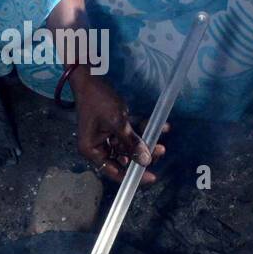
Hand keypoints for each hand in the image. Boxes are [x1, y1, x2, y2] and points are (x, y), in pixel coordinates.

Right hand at [69, 68, 167, 184]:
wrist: (91, 76)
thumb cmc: (98, 100)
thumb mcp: (117, 123)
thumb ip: (131, 143)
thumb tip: (146, 160)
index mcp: (92, 150)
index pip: (114, 171)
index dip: (133, 176)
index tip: (151, 177)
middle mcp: (98, 146)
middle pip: (124, 158)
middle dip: (143, 154)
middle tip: (160, 150)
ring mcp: (106, 136)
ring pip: (129, 145)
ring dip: (145, 140)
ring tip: (161, 135)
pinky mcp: (113, 126)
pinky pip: (129, 132)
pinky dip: (142, 129)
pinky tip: (159, 125)